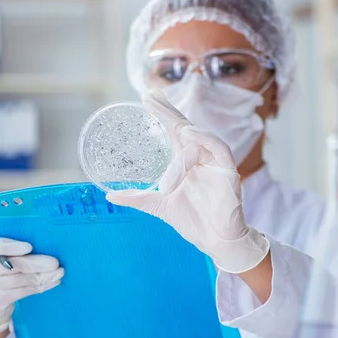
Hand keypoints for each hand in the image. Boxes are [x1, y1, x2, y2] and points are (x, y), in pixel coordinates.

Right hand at [0, 237, 63, 332]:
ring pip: (18, 282)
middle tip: (54, 262)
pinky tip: (52, 281)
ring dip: (41, 277)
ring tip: (58, 272)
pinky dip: (39, 286)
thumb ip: (4, 243)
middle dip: (34, 264)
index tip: (29, 246)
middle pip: (8, 267)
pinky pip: (23, 292)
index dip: (9, 247)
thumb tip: (36, 239)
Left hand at [106, 90, 269, 273]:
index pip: (173, 131)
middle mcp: (200, 157)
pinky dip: (204, 140)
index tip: (146, 97)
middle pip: (184, 126)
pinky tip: (189, 134)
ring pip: (197, 139)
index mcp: (185, 162)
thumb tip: (109, 195)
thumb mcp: (159, 206)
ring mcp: (214, 163)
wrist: (215, 242)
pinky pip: (219, 149)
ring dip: (180, 133)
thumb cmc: (193, 221)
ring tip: (164, 121)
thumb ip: (137, 198)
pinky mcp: (228, 172)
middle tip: (150, 96)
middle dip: (168, 110)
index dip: (162, 114)